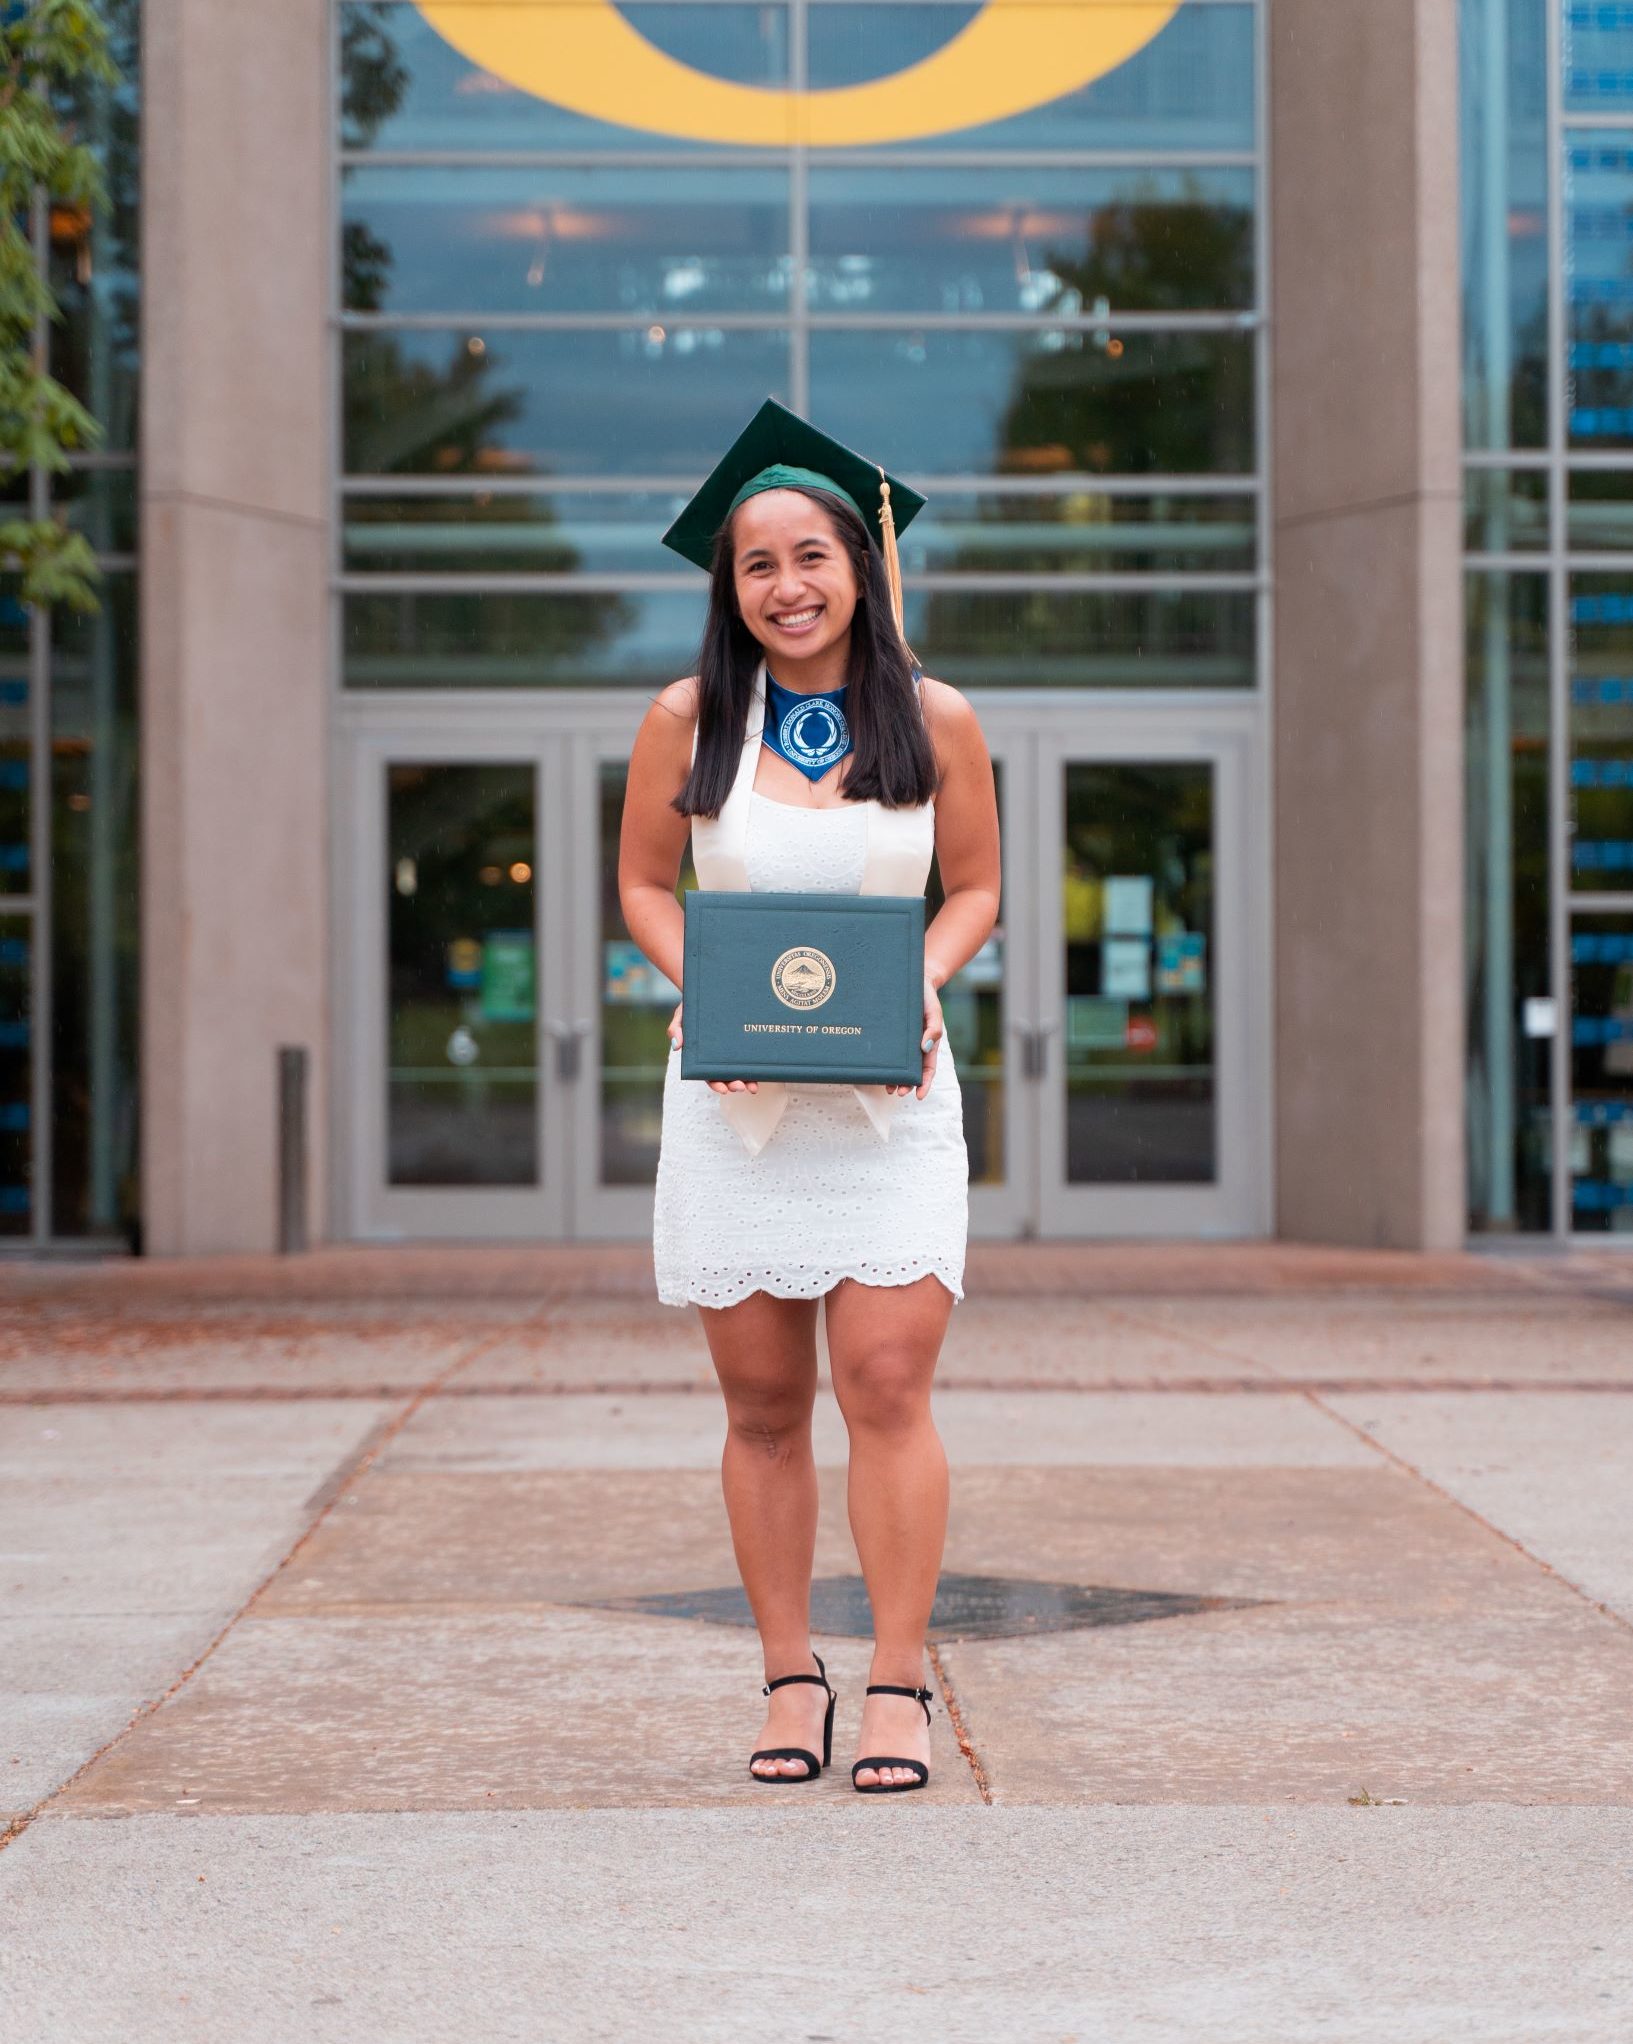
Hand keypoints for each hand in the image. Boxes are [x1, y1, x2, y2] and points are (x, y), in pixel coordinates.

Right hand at [666, 1000, 756, 1094]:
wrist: (707, 993)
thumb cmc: (691, 1007)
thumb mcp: (681, 1016)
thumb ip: (676, 1029)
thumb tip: (676, 1046)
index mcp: (702, 1057)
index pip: (708, 1075)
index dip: (716, 1084)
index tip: (723, 1090)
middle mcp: (717, 1057)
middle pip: (725, 1077)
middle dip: (733, 1085)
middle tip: (740, 1087)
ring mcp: (731, 1051)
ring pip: (739, 1071)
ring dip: (746, 1081)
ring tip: (752, 1087)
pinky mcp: (741, 1043)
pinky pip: (749, 1058)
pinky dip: (755, 1067)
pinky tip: (762, 1072)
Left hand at [888, 976, 943, 1099]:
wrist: (914, 980)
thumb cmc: (927, 998)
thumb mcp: (934, 1012)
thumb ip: (933, 1029)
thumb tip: (925, 1048)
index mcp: (927, 1044)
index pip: (928, 1069)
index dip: (924, 1084)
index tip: (918, 1096)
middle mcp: (914, 1046)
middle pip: (912, 1072)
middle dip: (906, 1084)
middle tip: (897, 1092)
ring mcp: (900, 1042)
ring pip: (897, 1065)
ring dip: (893, 1078)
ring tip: (887, 1088)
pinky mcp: (888, 1035)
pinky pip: (885, 1052)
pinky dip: (882, 1062)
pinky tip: (876, 1069)